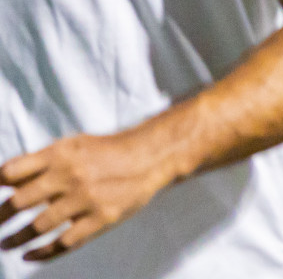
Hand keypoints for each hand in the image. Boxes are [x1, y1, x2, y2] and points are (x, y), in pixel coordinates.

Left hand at [0, 131, 173, 260]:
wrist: (149, 156)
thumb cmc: (106, 151)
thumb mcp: (71, 146)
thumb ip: (39, 162)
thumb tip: (4, 180)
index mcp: (60, 154)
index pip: (12, 172)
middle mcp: (71, 175)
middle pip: (19, 202)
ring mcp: (86, 199)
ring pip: (38, 227)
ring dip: (15, 239)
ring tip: (4, 244)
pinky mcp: (101, 218)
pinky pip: (64, 242)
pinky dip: (42, 253)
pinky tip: (29, 256)